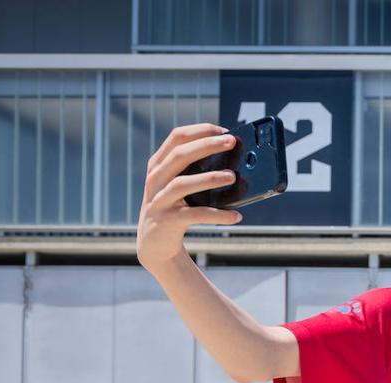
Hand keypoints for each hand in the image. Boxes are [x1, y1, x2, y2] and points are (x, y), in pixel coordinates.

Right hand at [136, 124, 242, 269]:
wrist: (154, 243)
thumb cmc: (174, 208)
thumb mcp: (178, 185)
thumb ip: (194, 170)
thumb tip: (234, 161)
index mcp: (158, 164)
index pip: (177, 137)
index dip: (201, 130)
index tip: (224, 130)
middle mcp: (155, 179)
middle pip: (179, 155)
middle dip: (207, 146)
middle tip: (231, 142)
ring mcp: (159, 200)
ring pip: (182, 184)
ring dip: (209, 178)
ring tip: (232, 177)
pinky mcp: (168, 221)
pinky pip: (195, 215)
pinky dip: (217, 215)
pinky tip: (236, 216)